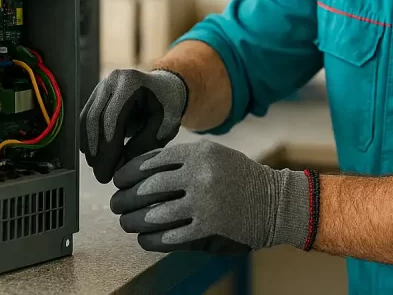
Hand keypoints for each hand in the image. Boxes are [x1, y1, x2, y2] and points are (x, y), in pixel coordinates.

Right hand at [80, 68, 187, 182]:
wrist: (166, 89)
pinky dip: (89, 139)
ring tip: (99, 168)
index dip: (107, 149)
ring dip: (90, 147)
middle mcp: (113, 80)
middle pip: (95, 118)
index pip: (112, 118)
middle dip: (97, 151)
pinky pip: (87, 118)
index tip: (107, 173)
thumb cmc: (168, 107)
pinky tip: (95, 156)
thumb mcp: (164, 126)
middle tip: (101, 176)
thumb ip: (144, 145)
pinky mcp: (96, 94)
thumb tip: (119, 167)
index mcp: (131, 82)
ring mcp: (102, 85)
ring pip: (87, 119)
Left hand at [109, 140, 312, 253]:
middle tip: (116, 205)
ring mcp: (204, 203)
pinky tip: (144, 238)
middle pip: (146, 188)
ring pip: (152, 215)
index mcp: (199, 153)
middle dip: (124, 199)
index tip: (118, 181)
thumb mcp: (215, 155)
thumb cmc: (240, 178)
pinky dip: (150, 239)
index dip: (127, 173)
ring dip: (133, 221)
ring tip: (127, 223)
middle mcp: (200, 175)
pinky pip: (167, 236)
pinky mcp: (208, 229)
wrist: (276, 203)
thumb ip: (182, 160)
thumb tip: (139, 172)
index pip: (150, 162)